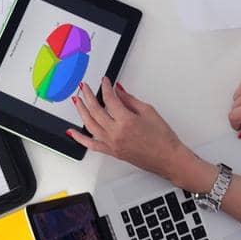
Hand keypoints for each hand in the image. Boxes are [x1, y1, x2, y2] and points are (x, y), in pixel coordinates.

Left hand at [69, 78, 196, 183]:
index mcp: (126, 121)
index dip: (105, 87)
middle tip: (84, 87)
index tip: (105, 81)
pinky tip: (72, 131)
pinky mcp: (112, 152)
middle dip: (88, 96)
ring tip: (77, 100)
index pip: (110, 99)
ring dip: (81, 111)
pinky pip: (91, 145)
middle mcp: (116, 133)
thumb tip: (118, 91)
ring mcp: (112, 144)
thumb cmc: (162, 138)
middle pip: (95, 110)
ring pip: (89, 125)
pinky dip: (80, 138)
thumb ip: (129, 100)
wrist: (168, 158)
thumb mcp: (148, 111)